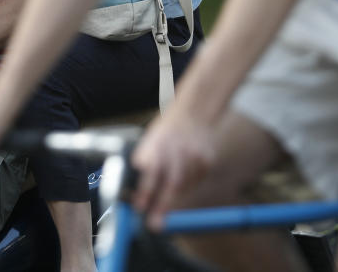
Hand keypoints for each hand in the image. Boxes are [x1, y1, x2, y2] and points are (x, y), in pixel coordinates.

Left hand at [130, 111, 217, 229]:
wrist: (193, 114)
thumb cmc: (165, 131)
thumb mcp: (148, 140)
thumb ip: (142, 162)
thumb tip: (130, 189)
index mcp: (158, 145)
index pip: (151, 172)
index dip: (145, 192)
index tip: (140, 208)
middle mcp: (177, 150)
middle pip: (172, 184)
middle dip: (162, 206)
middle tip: (155, 225)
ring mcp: (194, 156)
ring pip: (184, 186)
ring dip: (173, 196)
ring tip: (166, 198)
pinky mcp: (207, 161)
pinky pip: (196, 182)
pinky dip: (187, 185)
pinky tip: (183, 177)